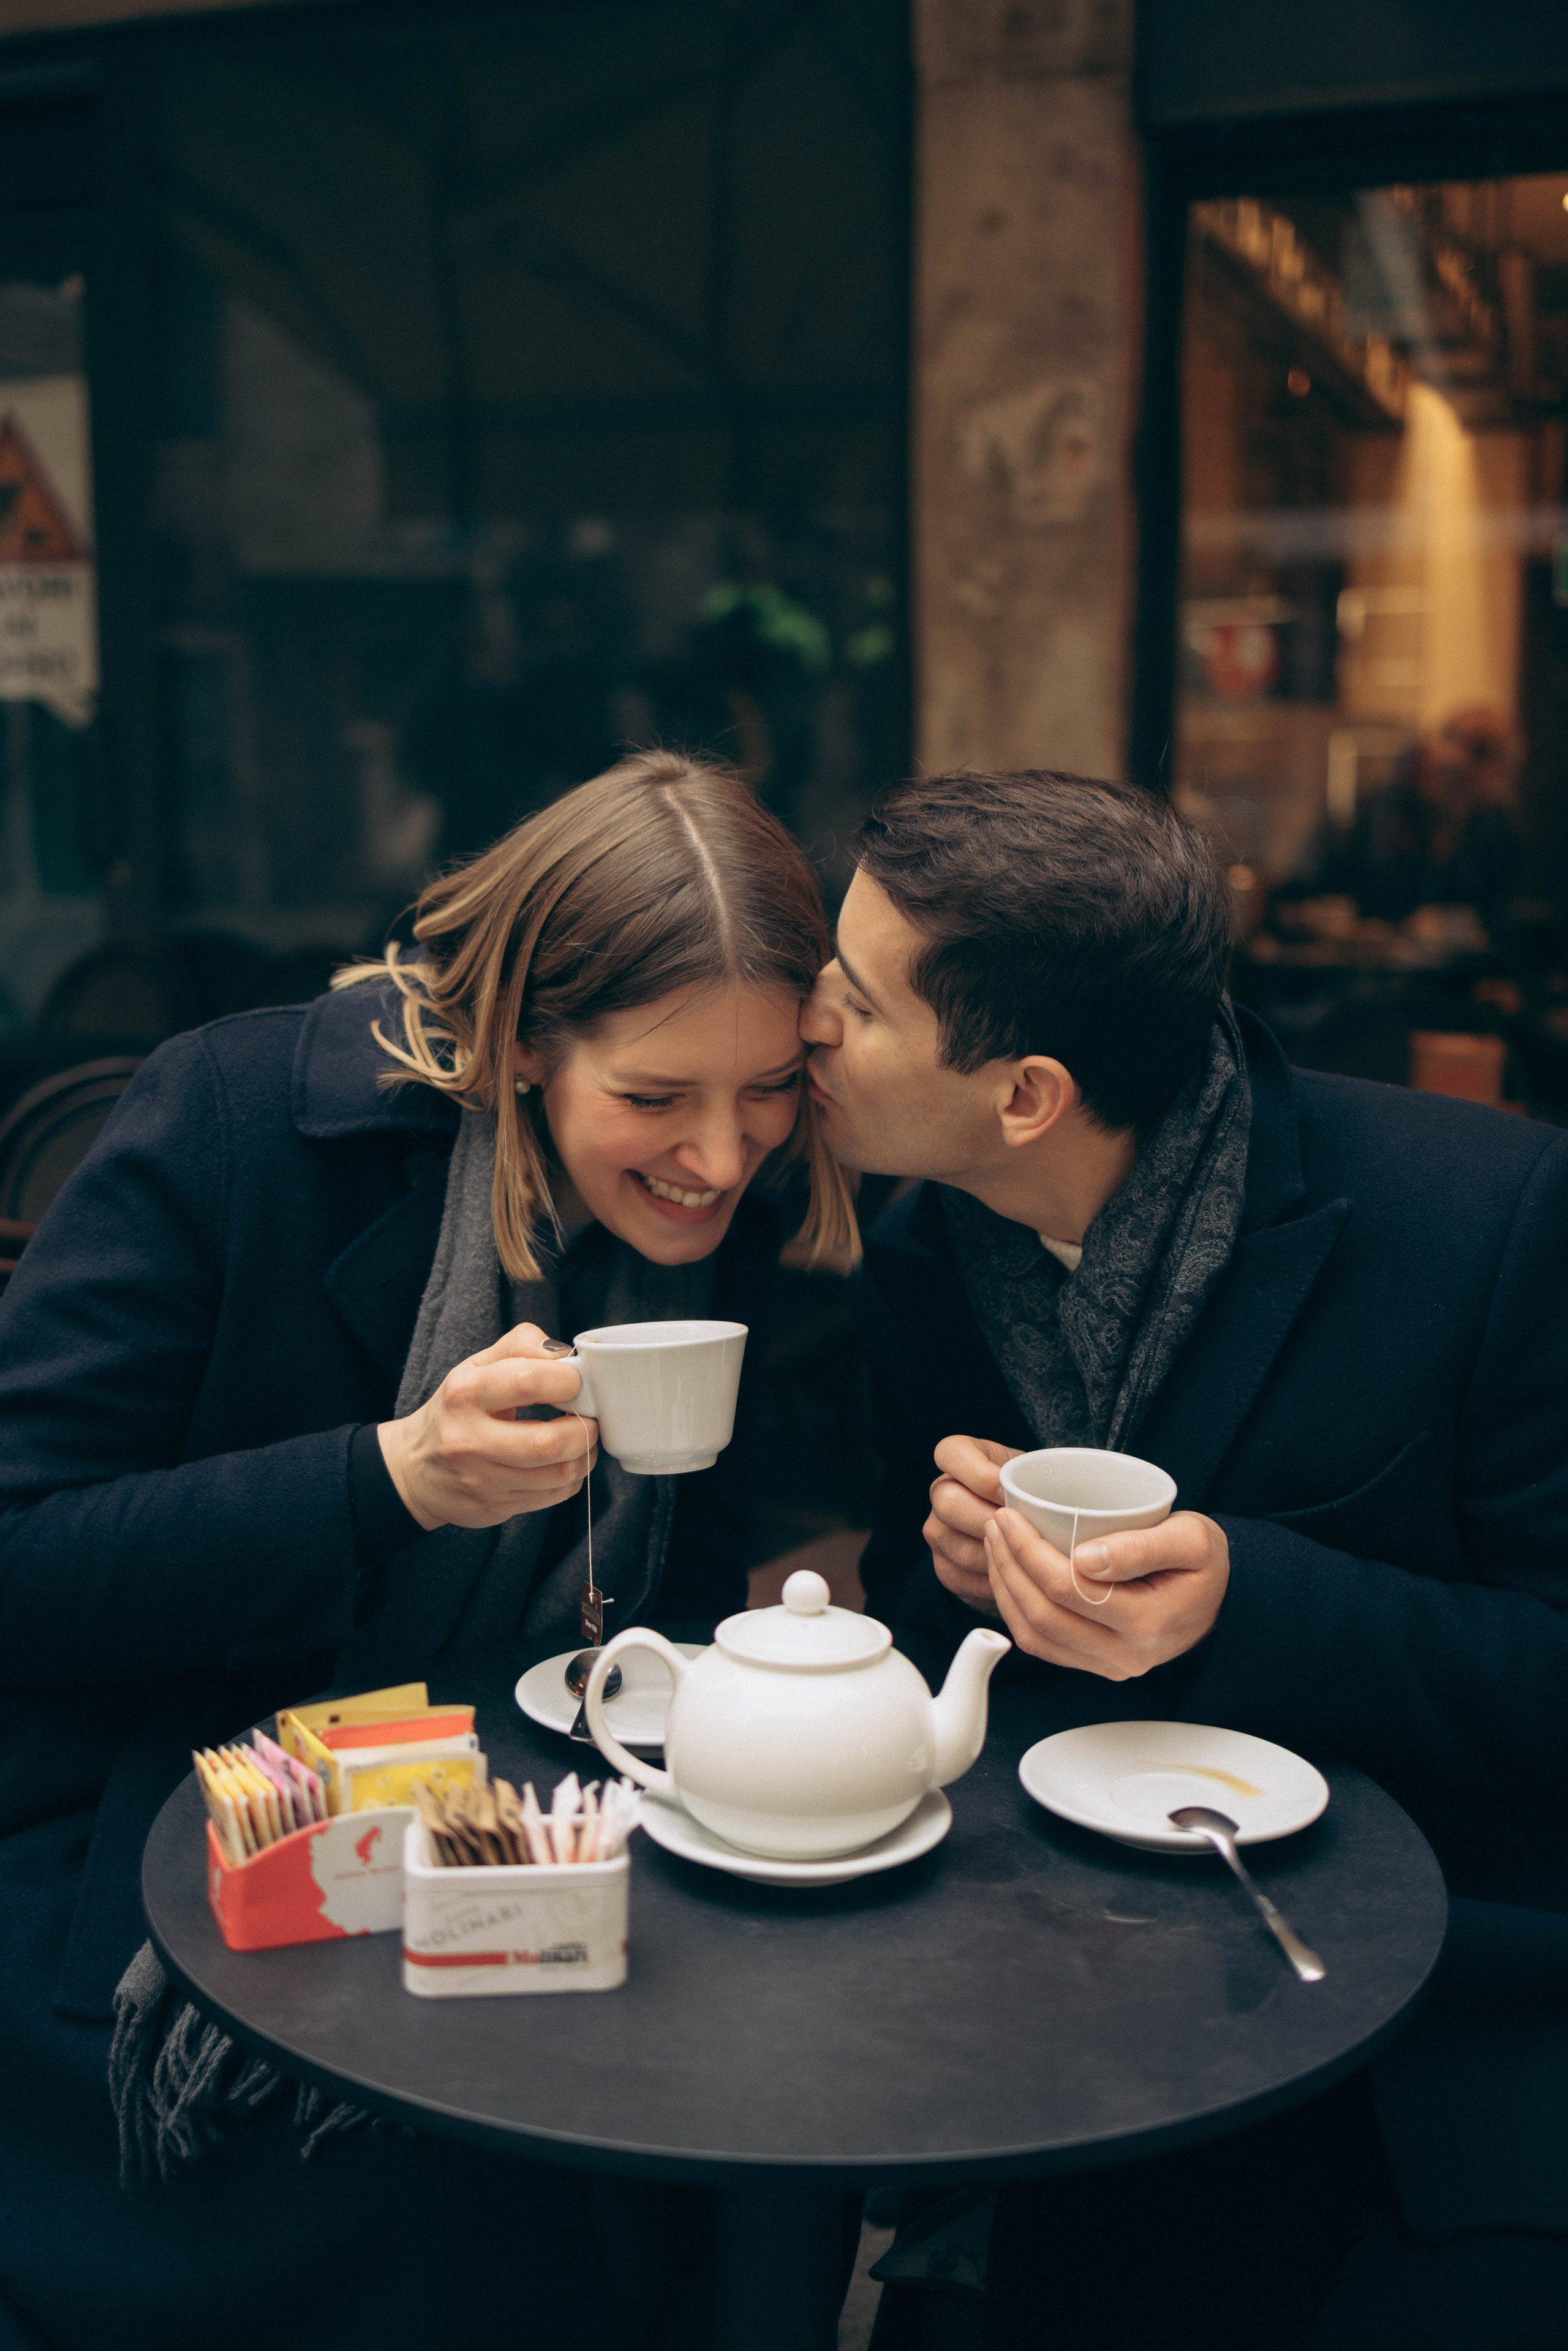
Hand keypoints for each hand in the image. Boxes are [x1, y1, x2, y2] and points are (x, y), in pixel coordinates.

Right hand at [377, 1324, 598, 1531]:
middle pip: (548, 1442)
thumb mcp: (475, 1367)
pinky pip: (553, 1497)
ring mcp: (481, 1480)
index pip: (527, 1381)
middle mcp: (468, 1440)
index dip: (567, 1380)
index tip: (577, 1382)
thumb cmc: (455, 1409)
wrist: (415, 1468)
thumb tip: (563, 1353)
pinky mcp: (494, 1507)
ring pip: (558, 1474)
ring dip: (585, 1455)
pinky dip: (572, 1479)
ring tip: (582, 1439)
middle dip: (584, 1428)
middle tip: (589, 1417)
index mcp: (464, 1394)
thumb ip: (520, 1346)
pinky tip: (566, 1463)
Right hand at [925, 1435, 1024, 1611]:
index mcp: (959, 1458)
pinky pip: (961, 1578)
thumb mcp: (1040, 1473)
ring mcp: (938, 1531)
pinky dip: (993, 1582)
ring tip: (1029, 1558)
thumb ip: (1040, 1478)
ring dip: (996, 1556)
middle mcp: (941, 1492)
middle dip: (989, 1520)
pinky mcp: (944, 1567)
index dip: (977, 1473)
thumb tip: (1055, 1504)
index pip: (949, 1453)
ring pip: (957, 1546)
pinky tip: (1018, 1579)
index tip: (1008, 1490)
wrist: (1034, 1526)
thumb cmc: (1040, 1492)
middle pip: (947, 1503)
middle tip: (1024, 1531)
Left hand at [983, 1505, 1228, 1679]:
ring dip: (1004, 1589)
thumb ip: (1143, 1547)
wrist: (1221, 1599)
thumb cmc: (1205, 1563)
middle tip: (995, 1524)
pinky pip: (1041, 1645)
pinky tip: (1008, 1576)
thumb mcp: (1192, 1539)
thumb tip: (1087, 1558)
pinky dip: (1015, 1610)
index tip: (1010, 1516)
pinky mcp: (1094, 1664)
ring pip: (1034, 1636)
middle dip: (1008, 1566)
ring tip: (995, 1545)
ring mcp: (1107, 1666)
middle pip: (1043, 1615)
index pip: (1069, 1589)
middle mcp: (1124, 1655)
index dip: (1028, 1552)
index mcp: (1148, 1623)